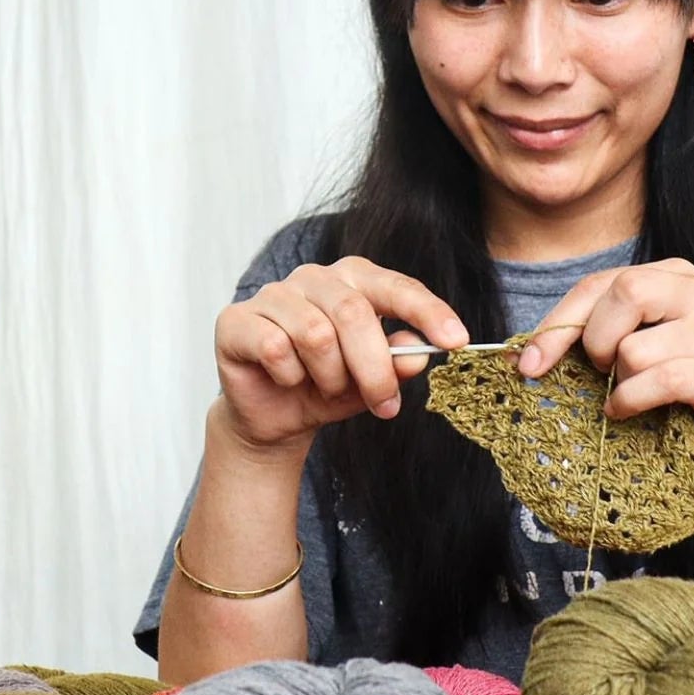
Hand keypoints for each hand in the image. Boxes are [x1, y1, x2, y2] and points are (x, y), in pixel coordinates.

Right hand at [213, 257, 468, 453]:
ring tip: (326, 388)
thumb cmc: (327, 388)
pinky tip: (287, 380)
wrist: (274, 417)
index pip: (396, 286)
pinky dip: (290, 377)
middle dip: (374, 369)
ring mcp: (272, 294)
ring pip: (316, 334)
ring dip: (329, 377)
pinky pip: (276, 349)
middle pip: (354, 314)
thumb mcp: (374, 382)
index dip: (428, 312)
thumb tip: (419, 355)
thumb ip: (397, 363)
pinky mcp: (237, 320)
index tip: (457, 341)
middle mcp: (313, 277)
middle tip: (385, 406)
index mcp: (353, 279)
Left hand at [517, 258, 693, 498]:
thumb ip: (597, 335)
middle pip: (622, 292)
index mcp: (675, 276)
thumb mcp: (643, 347)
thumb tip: (520, 355)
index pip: (600, 283)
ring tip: (632, 395)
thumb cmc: (689, 385)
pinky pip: (656, 380)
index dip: (557, 323)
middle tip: (601, 371)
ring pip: (635, 346)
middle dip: (594, 341)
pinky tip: (628, 410)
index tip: (527, 364)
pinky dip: (630, 401)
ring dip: (620, 382)